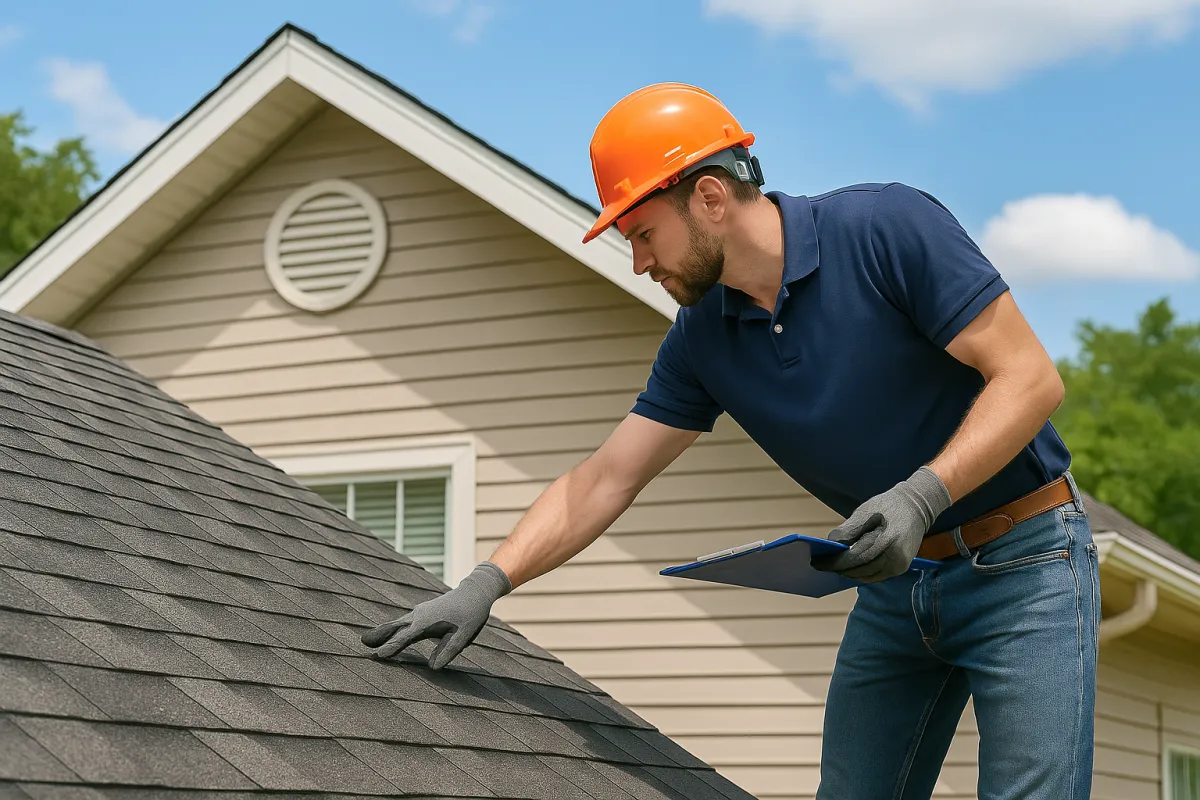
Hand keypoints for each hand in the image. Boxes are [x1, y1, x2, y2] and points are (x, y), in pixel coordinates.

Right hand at [360, 561, 511, 668]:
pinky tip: (389, 632)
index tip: (377, 656)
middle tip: (362, 643)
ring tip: (366, 639)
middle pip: (394, 627)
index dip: (391, 647)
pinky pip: (403, 621)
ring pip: (397, 623)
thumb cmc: (471, 615)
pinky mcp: (423, 612)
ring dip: (382, 631)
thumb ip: (448, 651)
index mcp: (427, 623)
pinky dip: (392, 627)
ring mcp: (420, 612)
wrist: (475, 592)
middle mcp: (419, 615)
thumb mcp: (463, 636)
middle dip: (378, 635)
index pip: (405, 638)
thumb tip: (433, 668)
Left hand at [812, 466, 951, 581]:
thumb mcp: (865, 511)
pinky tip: (848, 568)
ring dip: (848, 574)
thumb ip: (848, 530)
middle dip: (838, 569)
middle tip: (820, 566)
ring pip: (866, 577)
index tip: (816, 562)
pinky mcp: (901, 568)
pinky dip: (861, 574)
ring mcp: (900, 565)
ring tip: (832, 567)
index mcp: (886, 540)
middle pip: (859, 570)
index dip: (834, 562)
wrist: (917, 507)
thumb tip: (831, 545)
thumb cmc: (888, 506)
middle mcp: (895, 557)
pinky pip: (876, 576)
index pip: (854, 558)